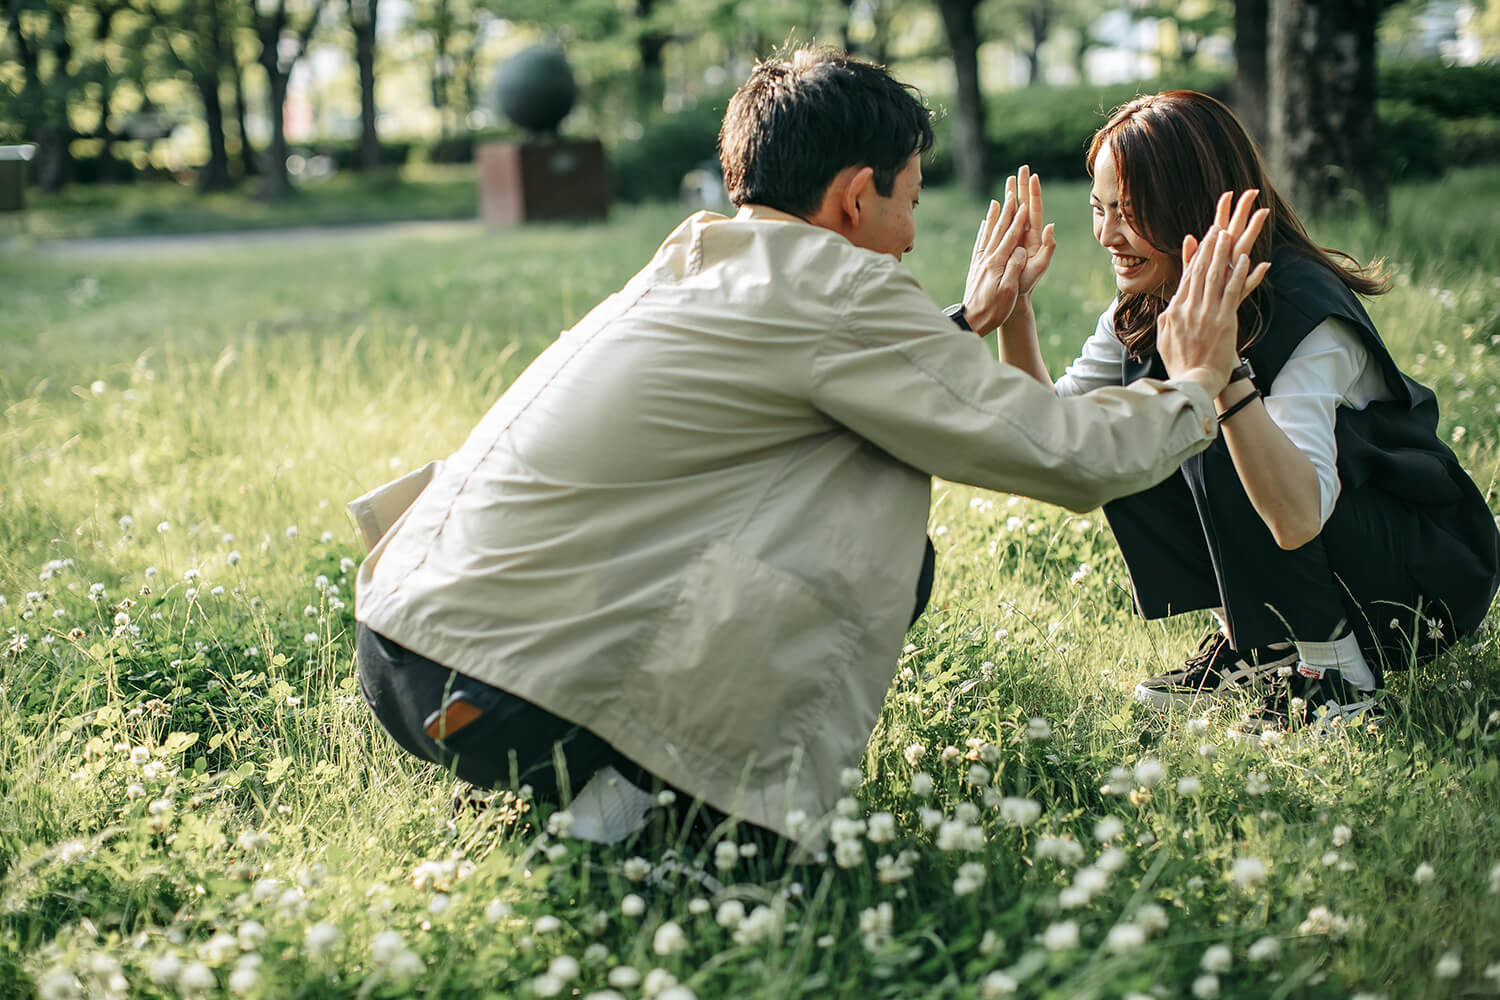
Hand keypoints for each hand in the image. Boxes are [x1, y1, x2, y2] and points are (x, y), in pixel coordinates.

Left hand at [959, 185, 1029, 334]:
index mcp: (997, 263)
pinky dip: (983, 232)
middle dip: (1006, 210)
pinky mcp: (975, 267)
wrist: (972, 320)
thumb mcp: (1008, 291)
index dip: (1018, 219)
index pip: (1009, 236)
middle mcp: (986, 259)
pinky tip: (984, 224)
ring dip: (993, 216)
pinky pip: (980, 244)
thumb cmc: (994, 309)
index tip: (1024, 202)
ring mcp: (979, 262)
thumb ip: (1013, 268)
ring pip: (988, 234)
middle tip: (1012, 192)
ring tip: (997, 201)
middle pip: (998, 230)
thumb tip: (1018, 250)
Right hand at [1007, 164, 1056, 298]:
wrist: (1014, 294)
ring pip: (1012, 211)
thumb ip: (1048, 247)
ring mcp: (1014, 237)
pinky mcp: (1004, 243)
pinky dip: (1000, 211)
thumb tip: (1051, 226)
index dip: (1034, 193)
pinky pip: (1002, 223)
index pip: (1034, 209)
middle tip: (1021, 168)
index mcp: (1034, 236)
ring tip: (1009, 179)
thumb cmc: (1028, 283)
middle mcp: (1024, 233)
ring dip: (1011, 195)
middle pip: (1023, 205)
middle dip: (1022, 187)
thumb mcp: (1041, 266)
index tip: (1033, 176)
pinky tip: (996, 203)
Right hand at [1156, 193, 1271, 391]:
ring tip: (1230, 234)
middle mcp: (1189, 308)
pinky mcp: (1222, 321)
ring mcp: (1206, 313)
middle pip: (1200, 271)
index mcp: (1175, 311)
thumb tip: (1171, 305)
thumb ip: (1169, 318)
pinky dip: (1238, 274)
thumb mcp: (1166, 337)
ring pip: (1215, 276)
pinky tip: (1246, 259)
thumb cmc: (1182, 364)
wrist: (1193, 383)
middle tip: (1218, 227)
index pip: (1187, 277)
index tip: (1203, 238)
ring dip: (1222, 253)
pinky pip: (1231, 292)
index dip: (1195, 255)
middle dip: (1209, 247)